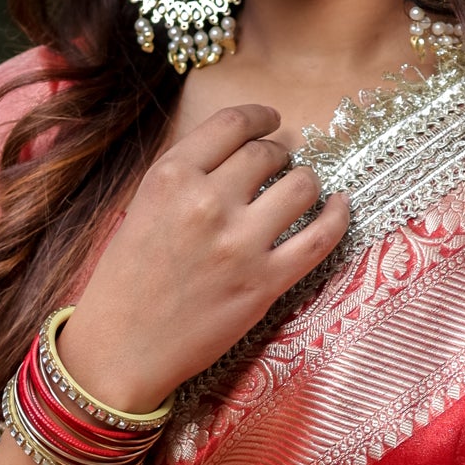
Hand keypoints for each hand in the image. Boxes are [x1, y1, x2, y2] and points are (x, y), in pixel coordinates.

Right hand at [61, 103, 348, 411]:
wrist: (123, 347)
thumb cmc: (127, 280)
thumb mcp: (143, 207)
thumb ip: (188, 176)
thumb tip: (242, 152)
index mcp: (170, 177)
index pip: (232, 124)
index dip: (260, 117)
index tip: (271, 121)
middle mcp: (207, 203)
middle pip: (268, 154)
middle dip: (279, 155)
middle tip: (278, 167)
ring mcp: (240, 244)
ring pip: (301, 186)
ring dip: (307, 183)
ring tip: (300, 191)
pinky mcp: (265, 283)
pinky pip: (320, 238)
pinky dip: (338, 216)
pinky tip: (341, 206)